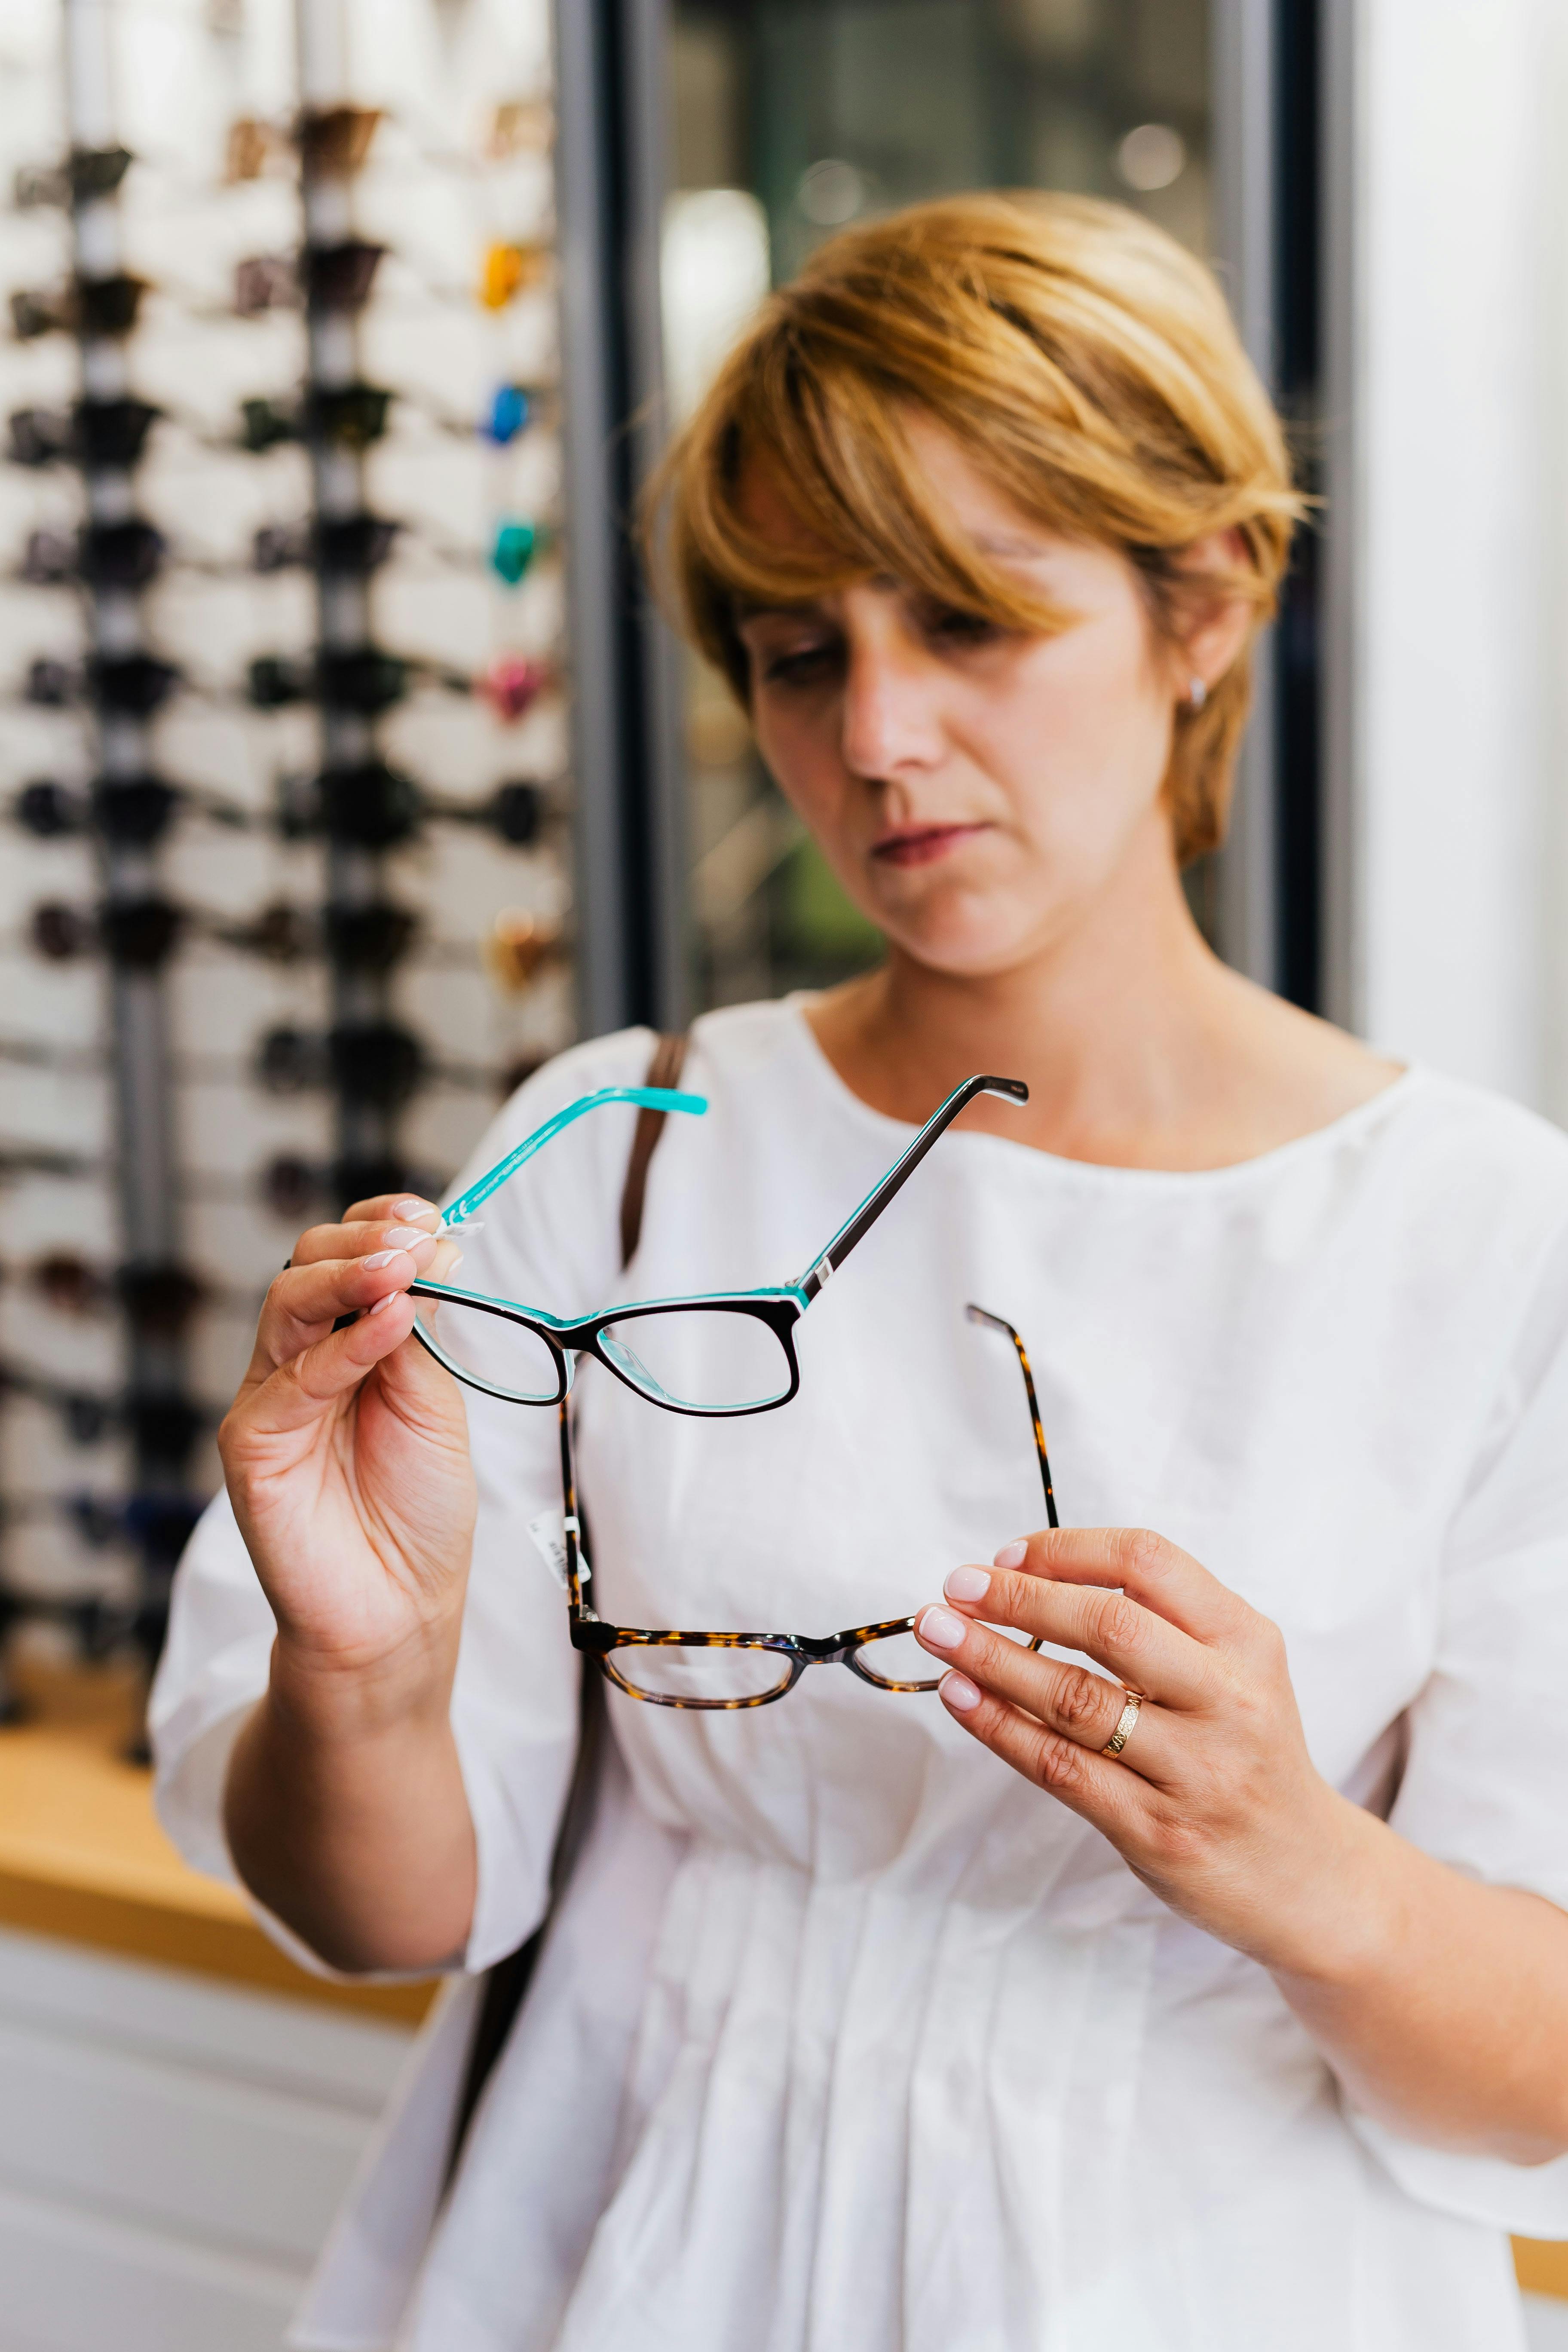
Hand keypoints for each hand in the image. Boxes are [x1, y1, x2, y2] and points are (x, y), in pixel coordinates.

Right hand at [218, 1193, 475, 1716]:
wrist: (399, 1610)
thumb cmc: (418, 1512)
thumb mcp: (436, 1403)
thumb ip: (423, 1334)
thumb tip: (433, 1249)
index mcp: (345, 1346)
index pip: (347, 1259)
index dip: (381, 1226)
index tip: (429, 1216)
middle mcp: (298, 1364)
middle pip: (308, 1267)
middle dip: (364, 1242)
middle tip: (417, 1238)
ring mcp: (270, 1401)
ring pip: (287, 1304)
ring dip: (350, 1275)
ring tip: (404, 1266)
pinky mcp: (252, 1445)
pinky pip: (292, 1380)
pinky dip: (345, 1345)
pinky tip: (391, 1322)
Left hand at [914, 1527, 1367, 1972]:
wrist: (1307, 1876)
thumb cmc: (1247, 1753)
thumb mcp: (1236, 1669)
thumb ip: (1160, 1622)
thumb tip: (1029, 1576)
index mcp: (1247, 1641)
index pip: (1148, 1563)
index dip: (1065, 1551)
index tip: (1004, 1556)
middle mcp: (1229, 1700)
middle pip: (1109, 1626)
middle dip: (1018, 1599)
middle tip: (954, 1586)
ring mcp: (1197, 1772)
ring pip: (1076, 1701)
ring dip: (992, 1660)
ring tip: (939, 1633)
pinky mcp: (1160, 1834)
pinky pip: (1064, 1769)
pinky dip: (1002, 1728)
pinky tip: (962, 1699)